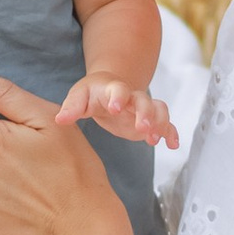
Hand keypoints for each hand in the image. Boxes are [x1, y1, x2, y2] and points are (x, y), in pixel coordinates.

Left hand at [58, 75, 179, 151]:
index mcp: (113, 89)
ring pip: (159, 110)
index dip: (118, 97)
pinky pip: (166, 124)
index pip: (119, 90)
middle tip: (142, 127)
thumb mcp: (79, 96)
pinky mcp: (150, 121)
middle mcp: (132, 97)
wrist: (109, 90)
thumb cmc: (91, 94)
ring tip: (154, 139)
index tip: (115, 107)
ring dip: (160, 123)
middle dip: (145, 113)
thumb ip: (71, 107)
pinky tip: (173, 145)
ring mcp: (143, 109)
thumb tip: (60, 120)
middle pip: (144, 100)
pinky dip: (171, 133)